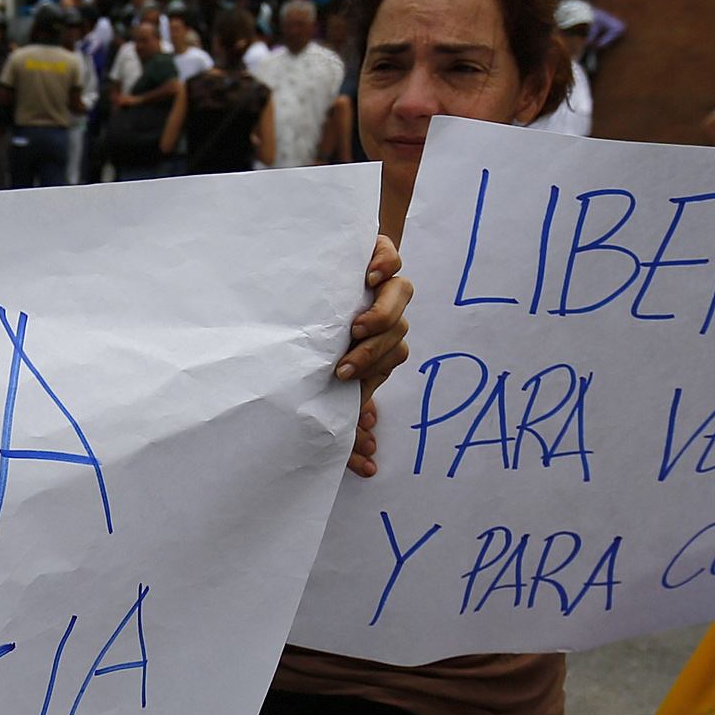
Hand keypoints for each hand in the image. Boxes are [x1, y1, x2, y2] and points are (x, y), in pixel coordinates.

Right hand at [338, 235, 410, 477]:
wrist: (314, 269)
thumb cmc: (314, 333)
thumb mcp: (322, 375)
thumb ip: (345, 416)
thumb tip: (368, 463)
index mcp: (379, 345)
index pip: (387, 367)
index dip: (371, 388)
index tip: (350, 404)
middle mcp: (386, 316)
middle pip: (398, 336)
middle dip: (372, 357)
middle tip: (342, 369)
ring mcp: (382, 283)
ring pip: (401, 298)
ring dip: (383, 317)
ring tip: (357, 327)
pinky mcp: (376, 251)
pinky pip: (392, 257)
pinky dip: (387, 265)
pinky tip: (369, 278)